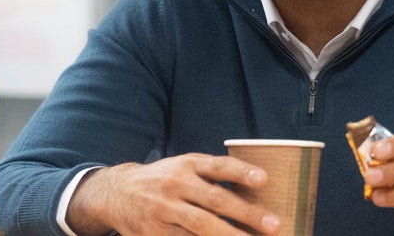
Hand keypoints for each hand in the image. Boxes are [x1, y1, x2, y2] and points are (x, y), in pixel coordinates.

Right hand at [66, 153, 280, 235]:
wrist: (118, 192)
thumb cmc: (166, 177)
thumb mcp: (186, 165)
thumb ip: (214, 173)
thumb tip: (255, 184)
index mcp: (188, 165)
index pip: (219, 166)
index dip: (241, 172)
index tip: (264, 179)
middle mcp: (176, 186)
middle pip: (215, 201)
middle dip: (246, 214)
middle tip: (274, 224)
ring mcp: (164, 212)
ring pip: (201, 228)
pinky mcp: (155, 234)